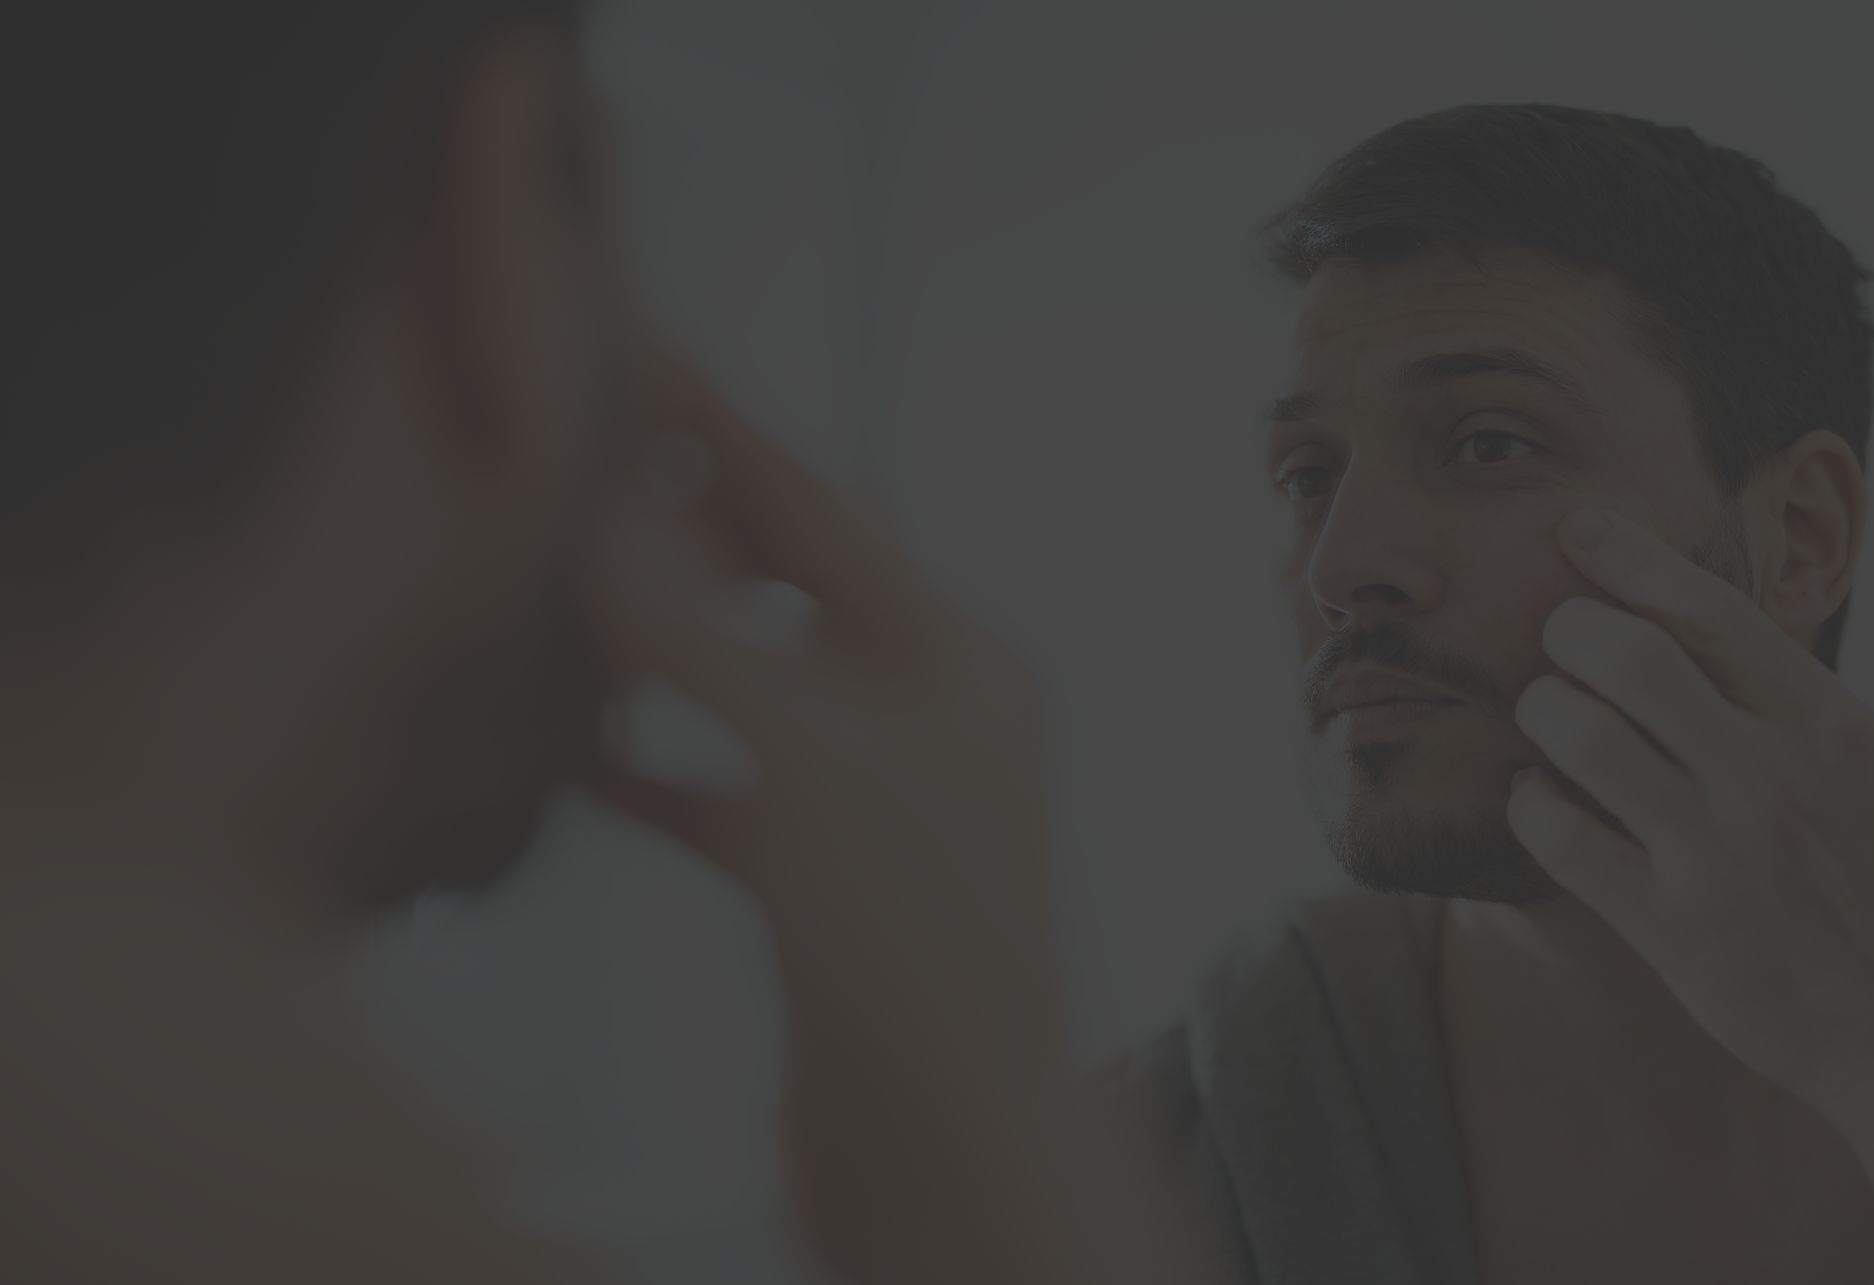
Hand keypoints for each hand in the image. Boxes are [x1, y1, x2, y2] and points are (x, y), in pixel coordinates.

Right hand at [583, 354, 1068, 1273]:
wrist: (945, 1150)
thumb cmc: (922, 955)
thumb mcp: (812, 764)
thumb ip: (705, 643)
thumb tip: (616, 534)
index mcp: (959, 666)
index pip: (825, 513)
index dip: (727, 433)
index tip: (649, 357)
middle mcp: (926, 723)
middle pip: (787, 590)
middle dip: (685, 529)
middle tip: (581, 467)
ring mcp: (874, 810)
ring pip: (747, 691)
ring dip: (656, 645)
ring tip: (560, 594)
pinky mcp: (821, 892)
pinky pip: (722, 796)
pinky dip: (651, 765)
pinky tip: (571, 751)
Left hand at [1506, 508, 1873, 1113]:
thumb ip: (1815, 714)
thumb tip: (1736, 645)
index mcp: (1832, 729)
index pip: (1710, 610)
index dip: (1630, 557)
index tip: (1578, 529)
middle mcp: (1774, 780)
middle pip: (1632, 656)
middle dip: (1572, 627)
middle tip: (1556, 636)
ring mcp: (1723, 855)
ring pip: (1585, 736)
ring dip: (1544, 708)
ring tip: (1544, 713)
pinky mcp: (1677, 931)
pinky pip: (1565, 841)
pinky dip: (1532, 804)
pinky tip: (1536, 797)